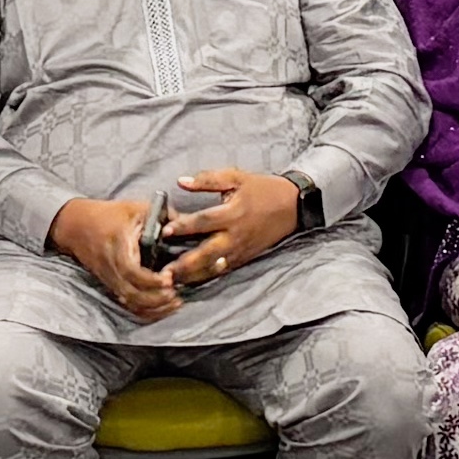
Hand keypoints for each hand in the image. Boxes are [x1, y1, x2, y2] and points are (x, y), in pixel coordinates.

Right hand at [49, 194, 182, 321]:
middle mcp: (112, 266)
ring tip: (174, 303)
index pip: (131, 270)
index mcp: (118, 245)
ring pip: (130, 303)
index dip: (151, 280)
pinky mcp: (110, 285)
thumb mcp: (137, 208)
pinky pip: (127, 305)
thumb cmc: (109, 215)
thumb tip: (190, 224)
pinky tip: (162, 307)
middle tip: (176, 295)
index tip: (169, 279)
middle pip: (131, 293)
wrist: (76, 226)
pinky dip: (145, 311)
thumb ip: (164, 216)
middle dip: (156, 299)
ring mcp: (109, 279)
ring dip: (153, 308)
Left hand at [161, 167, 301, 288]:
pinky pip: (224, 270)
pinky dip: (207, 276)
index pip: (203, 221)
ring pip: (214, 266)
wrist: (293, 206)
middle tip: (164, 272)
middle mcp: (235, 235)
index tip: (165, 231)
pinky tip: (191, 280)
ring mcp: (240, 249)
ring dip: (193, 275)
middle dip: (186, 263)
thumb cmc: (262, 189)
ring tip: (173, 281)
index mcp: (233, 213)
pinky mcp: (245, 257)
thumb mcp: (236, 178)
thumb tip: (180, 181)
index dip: (184, 226)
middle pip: (207, 253)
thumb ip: (208, 180)